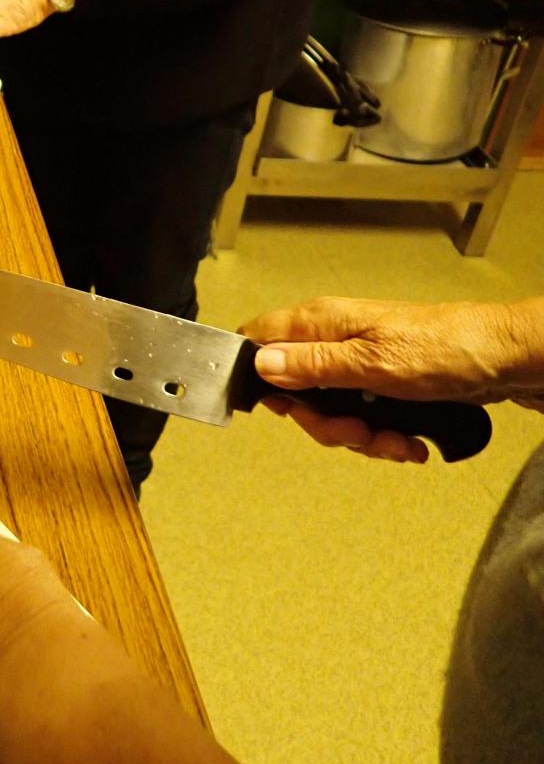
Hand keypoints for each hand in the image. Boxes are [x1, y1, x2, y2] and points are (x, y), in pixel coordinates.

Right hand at [240, 295, 543, 462]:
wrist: (503, 360)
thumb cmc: (446, 347)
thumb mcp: (370, 362)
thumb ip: (312, 365)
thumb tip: (260, 363)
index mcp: (322, 322)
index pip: (260, 339)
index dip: (259, 377)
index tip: (283, 407)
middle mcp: (334, 340)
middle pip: (296, 392)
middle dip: (326, 424)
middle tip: (356, 431)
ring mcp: (358, 364)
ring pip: (332, 413)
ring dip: (362, 438)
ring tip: (395, 440)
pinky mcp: (381, 384)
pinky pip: (363, 420)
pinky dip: (384, 438)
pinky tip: (407, 440)